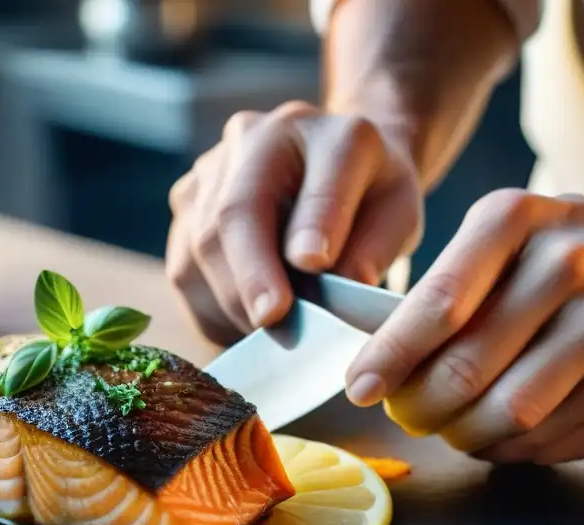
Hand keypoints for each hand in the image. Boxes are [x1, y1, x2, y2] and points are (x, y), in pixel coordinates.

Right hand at [166, 100, 422, 344]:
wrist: (333, 172)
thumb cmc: (370, 200)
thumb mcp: (399, 215)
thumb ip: (378, 245)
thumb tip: (346, 283)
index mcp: (332, 134)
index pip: (322, 179)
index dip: (315, 222)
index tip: (312, 266)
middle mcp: (259, 136)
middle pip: (237, 211)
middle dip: (251, 275)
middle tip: (270, 321)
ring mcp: (212, 167)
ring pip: (200, 245)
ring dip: (231, 300)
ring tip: (266, 332)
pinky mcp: (185, 203)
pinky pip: (185, 269)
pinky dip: (213, 308)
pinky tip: (242, 322)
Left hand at [344, 190, 583, 463]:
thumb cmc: (566, 263)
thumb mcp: (508, 239)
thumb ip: (445, 286)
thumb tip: (375, 354)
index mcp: (518, 220)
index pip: (439, 303)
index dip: (391, 356)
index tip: (360, 386)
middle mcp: (570, 267)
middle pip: (465, 368)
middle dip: (419, 406)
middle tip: (407, 413)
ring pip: (504, 414)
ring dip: (462, 433)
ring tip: (454, 423)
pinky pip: (542, 440)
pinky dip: (508, 446)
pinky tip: (504, 427)